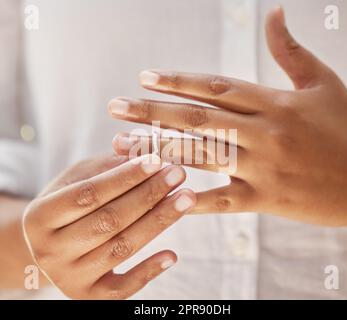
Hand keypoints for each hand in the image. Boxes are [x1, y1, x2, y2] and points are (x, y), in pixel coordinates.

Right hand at [23, 154, 195, 298]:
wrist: (50, 248)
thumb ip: (105, 166)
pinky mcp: (88, 297)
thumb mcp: (75, 180)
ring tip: (186, 198)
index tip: (157, 160)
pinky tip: (172, 255)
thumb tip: (143, 151)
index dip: (125, 177)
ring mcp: (68, 278)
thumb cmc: (67, 206)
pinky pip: (122, 288)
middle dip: (149, 194)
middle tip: (179, 174)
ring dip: (158, 221)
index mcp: (39, 217)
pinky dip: (149, 271)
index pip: (89, 193)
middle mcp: (49, 251)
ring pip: (121, 248)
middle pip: (109, 220)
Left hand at [108, 7, 346, 227]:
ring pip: (202, 156)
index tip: (145, 76)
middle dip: (152, 112)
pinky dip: (193, 198)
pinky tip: (163, 194)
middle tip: (116, 107)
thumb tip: (275, 12)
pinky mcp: (266, 199)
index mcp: (274, 103)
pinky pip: (223, 199)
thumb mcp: (322, 83)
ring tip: (123, 145)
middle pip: (198, 119)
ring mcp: (263, 167)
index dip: (178, 80)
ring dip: (160, 150)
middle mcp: (263, 133)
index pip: (216, 87)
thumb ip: (291, 50)